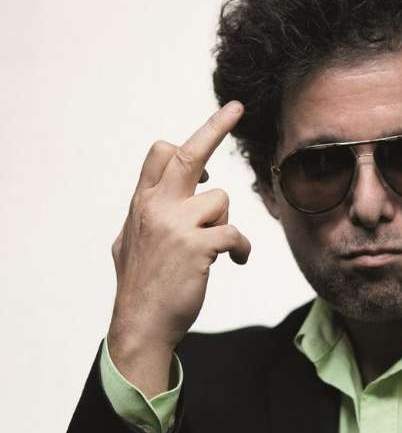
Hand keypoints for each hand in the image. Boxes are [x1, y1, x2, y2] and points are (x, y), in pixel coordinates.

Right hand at [108, 102, 250, 394]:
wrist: (140, 324)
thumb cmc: (140, 284)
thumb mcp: (130, 240)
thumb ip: (145, 213)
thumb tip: (151, 198)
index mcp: (142, 202)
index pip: (160, 155)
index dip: (187, 140)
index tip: (212, 127)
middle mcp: (155, 206)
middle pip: (187, 154)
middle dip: (214, 126)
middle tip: (236, 108)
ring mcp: (175, 225)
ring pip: (221, 199)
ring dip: (225, 222)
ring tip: (215, 247)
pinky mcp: (197, 246)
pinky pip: (235, 233)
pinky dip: (241, 249)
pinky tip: (235, 261)